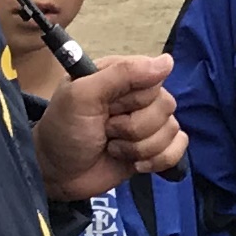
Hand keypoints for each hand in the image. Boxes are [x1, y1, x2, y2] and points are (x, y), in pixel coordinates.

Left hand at [37, 51, 183, 198]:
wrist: (57, 174)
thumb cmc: (63, 131)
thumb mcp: (82, 96)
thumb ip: (122, 74)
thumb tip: (168, 61)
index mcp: (121, 76)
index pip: (154, 79)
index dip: (135, 99)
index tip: (109, 109)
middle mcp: (137, 97)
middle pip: (166, 106)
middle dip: (134, 128)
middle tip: (106, 131)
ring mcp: (147, 123)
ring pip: (172, 130)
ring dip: (140, 147)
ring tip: (113, 148)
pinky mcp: (154, 148)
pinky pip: (179, 148)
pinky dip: (159, 160)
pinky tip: (136, 164)